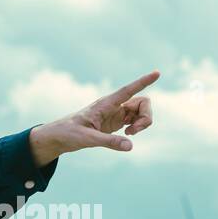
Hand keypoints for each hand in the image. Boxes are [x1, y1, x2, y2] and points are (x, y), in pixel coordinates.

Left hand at [29, 70, 157, 164]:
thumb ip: (109, 142)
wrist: (60, 137)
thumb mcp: (87, 139)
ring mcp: (116, 113)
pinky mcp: (116, 122)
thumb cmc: (69, 133)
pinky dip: (137, 128)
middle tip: (133, 131)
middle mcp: (114, 105)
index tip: (157, 73)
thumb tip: (130, 146)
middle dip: (146, 117)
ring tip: (130, 135)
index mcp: (106, 103)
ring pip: (141, 111)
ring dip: (143, 123)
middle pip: (142, 102)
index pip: (128, 90)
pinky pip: (136, 120)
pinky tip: (127, 136)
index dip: (143, 81)